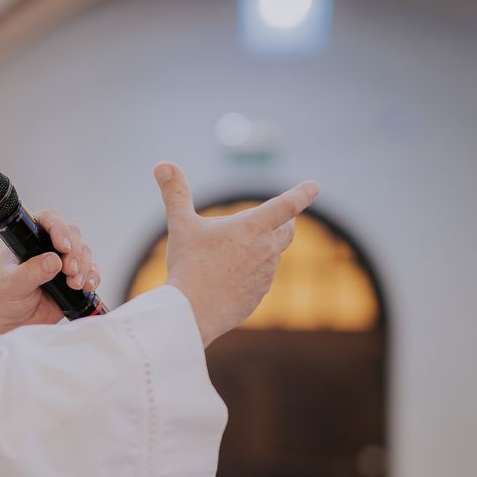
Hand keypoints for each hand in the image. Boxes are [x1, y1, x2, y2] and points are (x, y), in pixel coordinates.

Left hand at [0, 210, 100, 338]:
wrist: (11, 324)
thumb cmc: (4, 300)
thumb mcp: (11, 285)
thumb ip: (31, 272)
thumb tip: (53, 260)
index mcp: (28, 240)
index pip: (47, 220)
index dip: (58, 228)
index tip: (63, 246)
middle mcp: (47, 247)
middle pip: (71, 234)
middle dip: (74, 251)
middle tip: (68, 270)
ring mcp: (61, 263)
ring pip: (83, 252)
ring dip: (84, 266)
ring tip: (73, 284)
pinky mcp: (73, 279)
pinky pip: (91, 271)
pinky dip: (93, 277)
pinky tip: (86, 287)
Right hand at [152, 162, 319, 347]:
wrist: (193, 312)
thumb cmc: (189, 265)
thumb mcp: (181, 225)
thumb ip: (175, 193)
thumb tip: (162, 164)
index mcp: (253, 227)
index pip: (287, 205)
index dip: (302, 193)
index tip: (314, 185)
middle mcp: (266, 250)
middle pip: (287, 230)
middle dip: (285, 221)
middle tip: (280, 217)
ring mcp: (266, 275)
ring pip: (272, 256)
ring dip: (262, 249)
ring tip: (235, 253)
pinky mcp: (259, 295)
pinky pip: (261, 279)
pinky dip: (252, 273)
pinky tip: (230, 278)